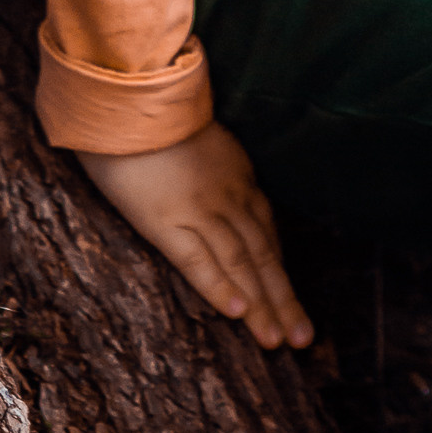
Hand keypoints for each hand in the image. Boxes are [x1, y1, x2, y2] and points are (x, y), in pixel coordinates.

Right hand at [76, 122, 313, 349]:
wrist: (128, 92)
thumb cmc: (151, 112)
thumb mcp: (195, 134)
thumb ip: (205, 158)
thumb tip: (202, 174)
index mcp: (235, 173)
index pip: (265, 228)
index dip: (279, 267)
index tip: (291, 298)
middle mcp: (226, 195)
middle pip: (262, 253)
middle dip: (283, 297)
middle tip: (303, 337)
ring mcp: (199, 208)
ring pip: (239, 263)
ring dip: (260, 304)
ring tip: (278, 341)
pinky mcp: (166, 219)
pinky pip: (197, 258)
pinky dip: (219, 286)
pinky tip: (236, 313)